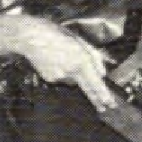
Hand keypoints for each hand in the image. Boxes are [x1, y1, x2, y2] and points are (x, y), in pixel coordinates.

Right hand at [0, 13, 117, 113]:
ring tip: (65, 58)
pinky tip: (56, 60)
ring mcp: (60, 76)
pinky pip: (62, 78)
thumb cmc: (55, 34)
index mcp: (81, 59)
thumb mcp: (80, 40)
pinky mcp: (50, 79)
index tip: (110, 104)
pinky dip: (63, 72)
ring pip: (73, 80)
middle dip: (96, 99)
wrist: (31, 37)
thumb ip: (95, 56)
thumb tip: (102, 73)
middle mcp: (71, 70)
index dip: (103, 94)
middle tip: (103, 107)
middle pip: (87, 89)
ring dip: (74, 74)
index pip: (95, 82)